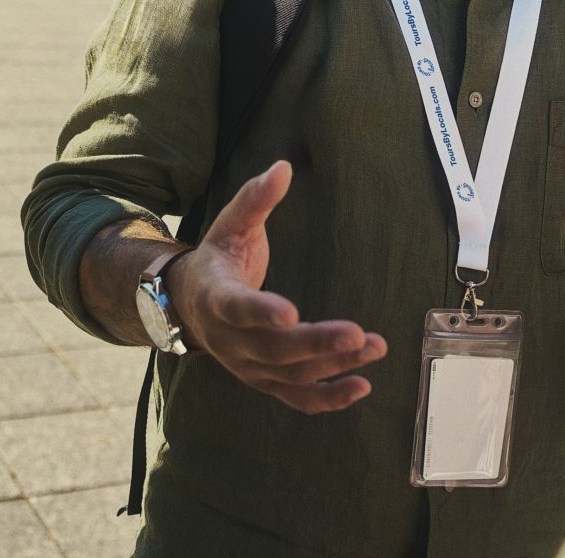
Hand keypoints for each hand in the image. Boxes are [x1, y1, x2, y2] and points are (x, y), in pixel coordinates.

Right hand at [166, 160, 386, 413]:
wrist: (190, 304)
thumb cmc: (219, 258)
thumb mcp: (231, 224)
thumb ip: (257, 199)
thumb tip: (284, 167)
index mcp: (216, 297)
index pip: (236, 309)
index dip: (262, 312)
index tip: (292, 312)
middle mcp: (229, 341)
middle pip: (273, 350)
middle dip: (317, 343)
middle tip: (358, 334)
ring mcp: (247, 367)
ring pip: (290, 376)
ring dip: (333, 366)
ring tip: (374, 348)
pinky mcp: (265, 381)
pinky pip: (297, 398)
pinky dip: (328, 398)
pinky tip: (362, 385)